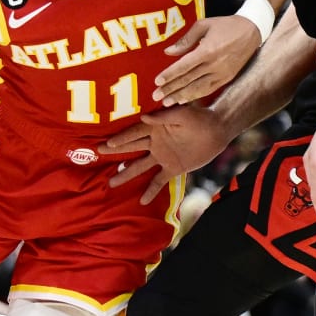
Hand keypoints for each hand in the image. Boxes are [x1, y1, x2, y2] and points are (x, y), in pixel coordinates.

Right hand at [101, 105, 231, 206]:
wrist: (217, 131)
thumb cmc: (201, 117)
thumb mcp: (183, 114)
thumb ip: (164, 117)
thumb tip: (144, 117)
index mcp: (155, 128)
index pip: (134, 134)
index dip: (120, 139)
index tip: (105, 144)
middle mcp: (155, 142)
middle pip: (132, 148)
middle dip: (115, 151)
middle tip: (98, 154)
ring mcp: (163, 156)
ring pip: (140, 166)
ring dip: (127, 173)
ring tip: (112, 183)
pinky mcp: (173, 168)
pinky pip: (159, 180)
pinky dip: (151, 190)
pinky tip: (142, 201)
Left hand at [152, 16, 260, 106]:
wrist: (252, 31)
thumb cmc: (226, 25)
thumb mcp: (204, 25)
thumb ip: (186, 40)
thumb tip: (168, 52)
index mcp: (208, 50)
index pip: (184, 66)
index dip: (170, 74)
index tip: (157, 81)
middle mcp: (214, 64)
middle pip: (188, 79)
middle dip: (171, 89)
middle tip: (155, 96)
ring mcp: (222, 73)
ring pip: (198, 88)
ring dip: (181, 96)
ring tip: (167, 102)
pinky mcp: (227, 78)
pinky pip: (208, 90)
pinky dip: (195, 96)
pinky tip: (184, 100)